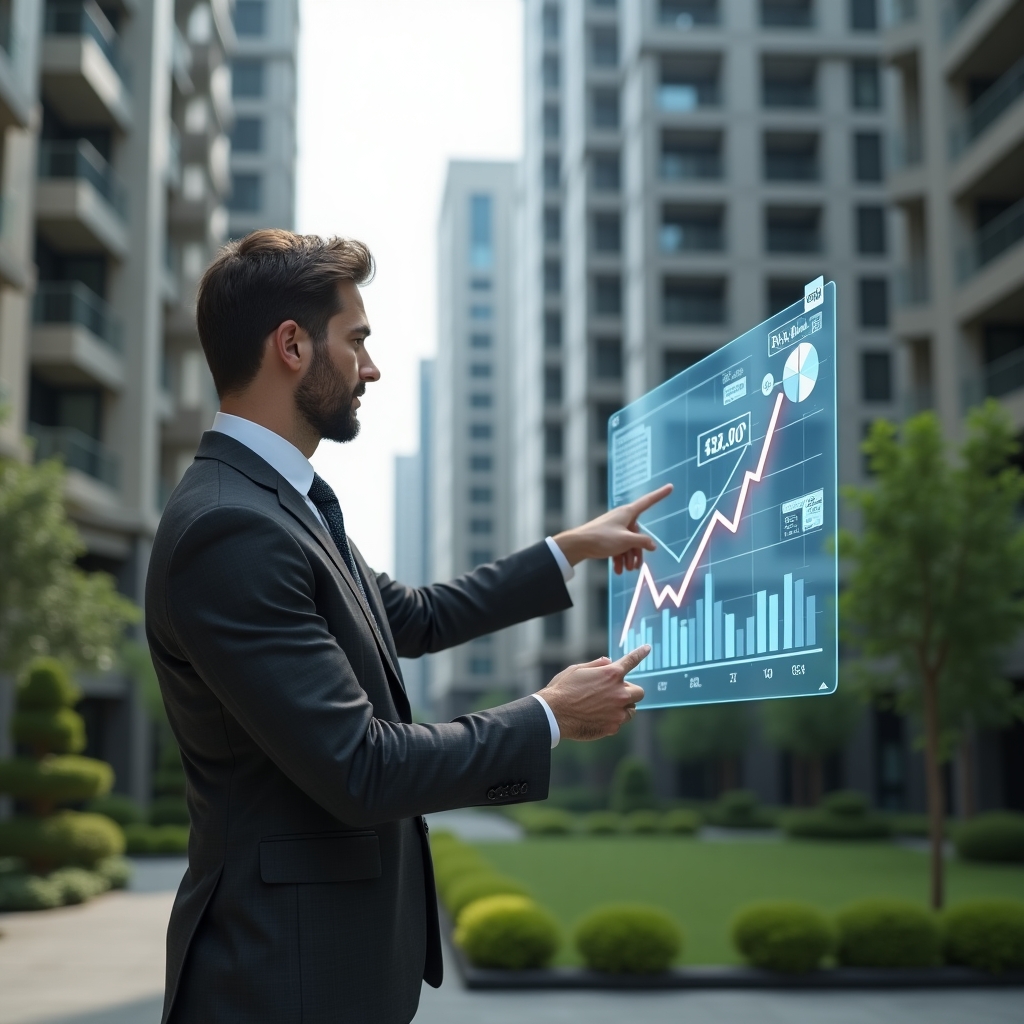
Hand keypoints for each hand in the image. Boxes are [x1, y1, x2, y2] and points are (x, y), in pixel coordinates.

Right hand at [538, 646, 648, 740]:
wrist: (553, 714)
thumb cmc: (563, 689)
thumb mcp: (577, 669)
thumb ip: (597, 665)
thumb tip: (608, 661)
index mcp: (611, 674)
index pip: (631, 660)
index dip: (641, 653)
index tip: (647, 648)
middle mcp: (619, 693)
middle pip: (639, 692)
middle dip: (630, 691)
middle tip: (615, 693)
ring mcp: (618, 712)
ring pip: (631, 710)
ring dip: (623, 707)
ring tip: (604, 707)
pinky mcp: (613, 727)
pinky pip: (619, 722)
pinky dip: (612, 719)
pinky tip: (596, 717)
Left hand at [553, 484, 672, 574]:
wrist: (578, 545)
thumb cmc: (602, 538)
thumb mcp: (626, 541)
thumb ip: (642, 542)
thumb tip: (653, 545)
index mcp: (628, 513)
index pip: (648, 502)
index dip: (660, 495)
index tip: (670, 487)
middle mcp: (622, 518)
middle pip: (637, 534)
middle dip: (637, 551)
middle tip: (635, 567)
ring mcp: (614, 527)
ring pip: (628, 542)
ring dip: (628, 557)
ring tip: (626, 570)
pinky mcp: (607, 536)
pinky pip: (618, 546)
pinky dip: (619, 557)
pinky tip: (617, 570)